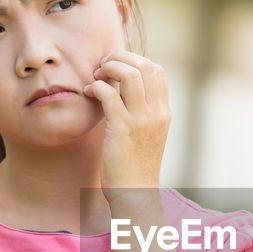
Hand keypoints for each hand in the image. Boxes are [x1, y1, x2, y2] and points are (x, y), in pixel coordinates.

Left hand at [81, 50, 170, 200]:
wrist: (135, 193)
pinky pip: (108, 94)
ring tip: (95, 77)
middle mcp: (156, 112)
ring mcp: (142, 120)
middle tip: (102, 66)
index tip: (115, 66)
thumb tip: (121, 88)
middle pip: (144, 65)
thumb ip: (140, 110)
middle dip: (120, 58)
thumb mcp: (146, 134)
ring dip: (108, 68)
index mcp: (164, 112)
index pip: (156, 70)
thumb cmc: (135, 165)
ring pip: (129, 74)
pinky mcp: (122, 128)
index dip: (134, 60)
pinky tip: (88, 93)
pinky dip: (95, 87)